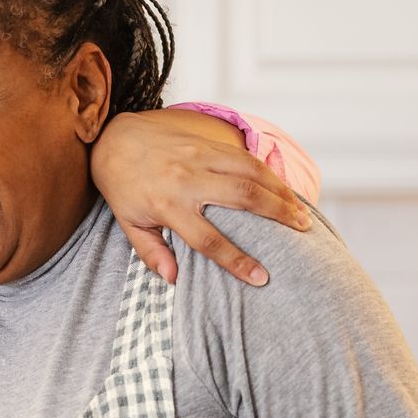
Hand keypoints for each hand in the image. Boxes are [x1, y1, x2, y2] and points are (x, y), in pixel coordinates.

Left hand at [91, 110, 309, 286]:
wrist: (115, 139)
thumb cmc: (124, 187)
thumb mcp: (129, 223)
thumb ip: (151, 252)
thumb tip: (173, 278)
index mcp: (167, 205)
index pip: (207, 239)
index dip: (236, 260)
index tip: (261, 278)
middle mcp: (187, 178)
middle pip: (241, 196)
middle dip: (276, 214)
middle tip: (302, 231)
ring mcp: (199, 156)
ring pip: (250, 171)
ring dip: (280, 191)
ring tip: (301, 213)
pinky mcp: (206, 141)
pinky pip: (244, 155)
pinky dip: (269, 172)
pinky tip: (284, 189)